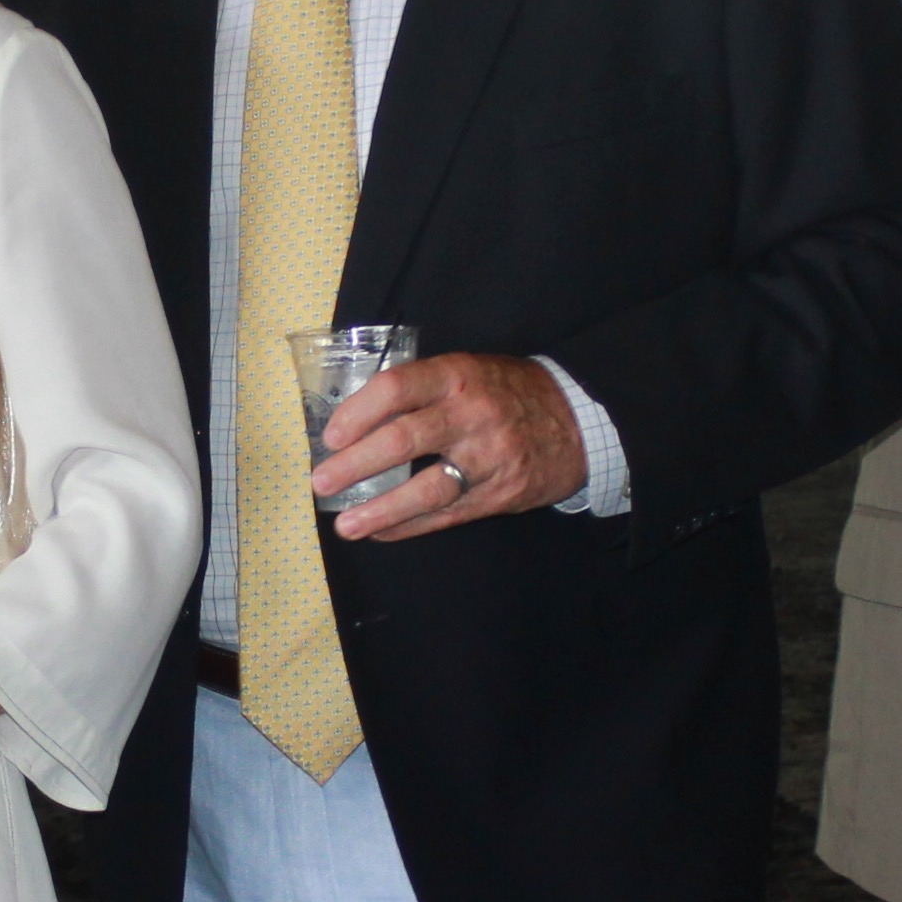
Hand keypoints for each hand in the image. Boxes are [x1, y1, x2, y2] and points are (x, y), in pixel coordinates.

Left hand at [306, 353, 586, 542]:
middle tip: (322, 483)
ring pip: (424, 489)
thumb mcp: (470, 370)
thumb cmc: (509, 393)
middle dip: (354, 466)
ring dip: (379, 510)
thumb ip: (422, 389)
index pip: (395, 389)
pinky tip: (381, 531)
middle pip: (401, 441)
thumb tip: (357, 419)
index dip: (356, 414)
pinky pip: (446, 515)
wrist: (579, 420)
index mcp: (458, 375)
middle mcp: (471, 414)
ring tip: (345, 525)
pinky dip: (408, 526)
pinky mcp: (500, 493)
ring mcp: (488, 457)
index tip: (331, 437)